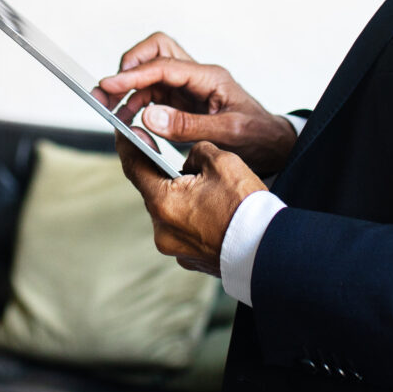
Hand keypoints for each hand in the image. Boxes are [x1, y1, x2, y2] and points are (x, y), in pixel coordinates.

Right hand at [93, 32, 297, 171]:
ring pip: (151, 73)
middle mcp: (197, 77)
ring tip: (112, 112)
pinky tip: (130, 121)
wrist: (274, 146)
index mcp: (209, 77)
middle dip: (130, 66)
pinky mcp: (183, 102)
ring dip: (129, 90)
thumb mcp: (229, 133)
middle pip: (156, 51)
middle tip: (109, 91)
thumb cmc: (258, 136)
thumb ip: (188, 125)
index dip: (134, 75)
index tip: (109, 85)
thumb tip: (150, 116)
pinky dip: (137, 104)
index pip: (164, 65)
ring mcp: (189, 88)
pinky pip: (154, 94)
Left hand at [117, 139, 267, 274]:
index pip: (134, 167)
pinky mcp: (189, 258)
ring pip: (170, 211)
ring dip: (181, 197)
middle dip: (166, 174)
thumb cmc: (246, 207)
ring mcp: (175, 247)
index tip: (124, 133)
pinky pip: (184, 230)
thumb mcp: (222, 162)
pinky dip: (192, 217)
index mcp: (163, 202)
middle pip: (154, 191)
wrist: (269, 250)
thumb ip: (196, 152)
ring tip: (206, 188)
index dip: (127, 146)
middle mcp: (162, 229)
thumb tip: (189, 161)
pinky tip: (212, 210)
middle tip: (181, 161)